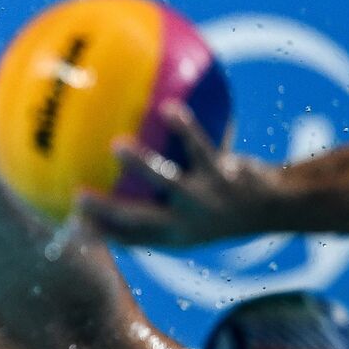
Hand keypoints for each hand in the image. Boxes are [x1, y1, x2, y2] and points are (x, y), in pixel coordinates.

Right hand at [77, 103, 283, 246]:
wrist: (279, 207)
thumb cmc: (224, 206)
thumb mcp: (193, 214)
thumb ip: (157, 199)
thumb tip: (117, 163)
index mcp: (171, 236)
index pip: (127, 240)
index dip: (97, 234)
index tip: (69, 223)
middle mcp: (185, 224)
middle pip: (136, 220)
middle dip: (106, 210)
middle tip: (77, 195)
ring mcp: (205, 200)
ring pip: (166, 183)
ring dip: (140, 165)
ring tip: (117, 146)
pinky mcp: (224, 176)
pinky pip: (199, 147)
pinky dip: (184, 129)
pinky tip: (169, 109)